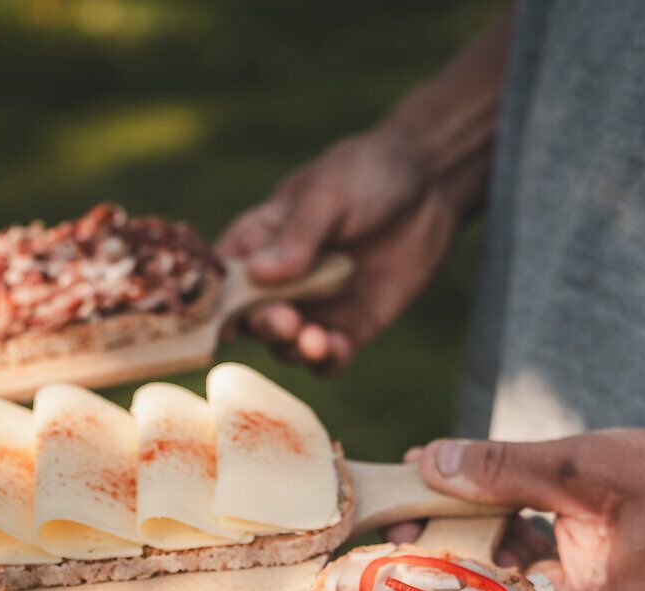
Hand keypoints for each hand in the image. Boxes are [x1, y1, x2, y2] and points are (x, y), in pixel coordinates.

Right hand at [216, 125, 462, 373]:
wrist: (430, 185)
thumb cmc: (366, 175)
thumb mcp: (328, 194)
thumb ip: (298, 236)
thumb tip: (258, 274)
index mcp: (258, 241)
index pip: (222, 277)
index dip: (214, 301)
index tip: (220, 317)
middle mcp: (279, 282)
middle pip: (252, 319)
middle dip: (265, 325)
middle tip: (286, 321)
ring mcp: (314, 307)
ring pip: (286, 346)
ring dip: (295, 349)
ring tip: (315, 341)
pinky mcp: (350, 326)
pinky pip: (329, 357)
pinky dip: (327, 360)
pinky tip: (337, 348)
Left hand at [404, 432, 644, 590]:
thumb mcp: (585, 469)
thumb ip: (505, 469)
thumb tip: (429, 462)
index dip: (420, 575)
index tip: (382, 538)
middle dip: (431, 549)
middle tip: (389, 507)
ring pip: (490, 574)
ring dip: (459, 532)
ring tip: (413, 494)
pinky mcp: (567, 586)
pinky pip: (513, 560)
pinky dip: (492, 526)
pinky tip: (460, 489)